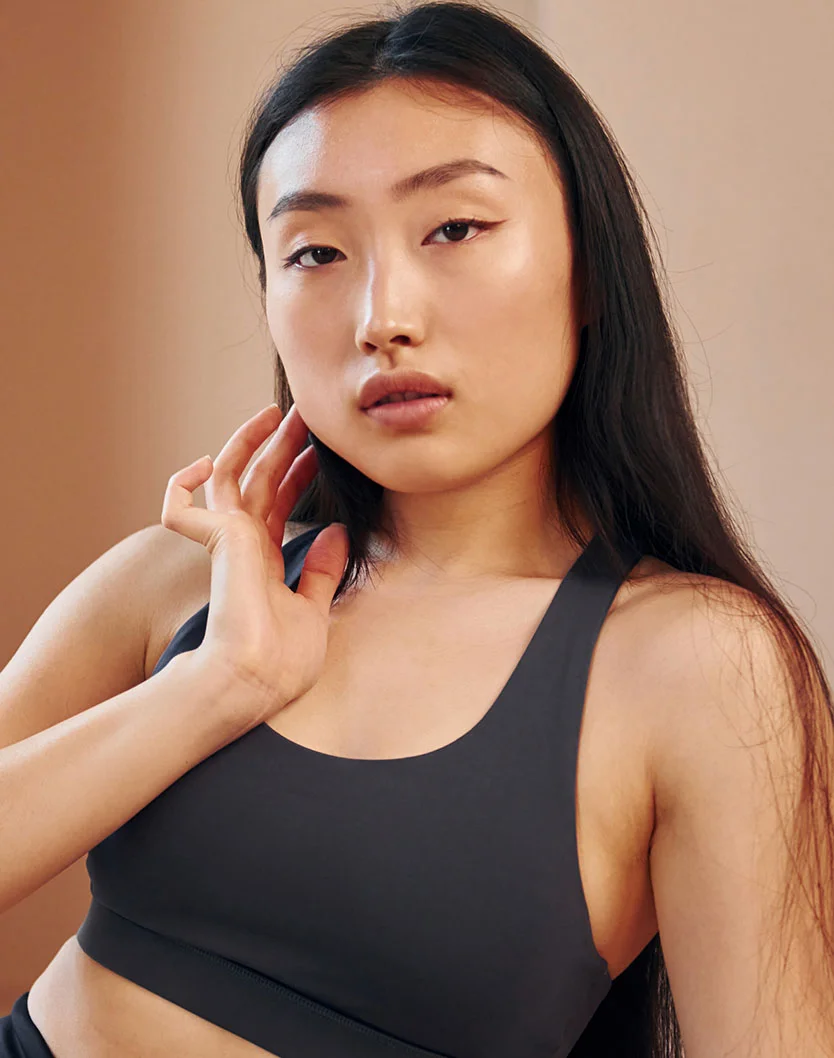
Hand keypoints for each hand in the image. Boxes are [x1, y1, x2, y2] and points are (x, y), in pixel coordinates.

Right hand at [160, 403, 348, 727]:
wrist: (257, 680)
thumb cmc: (282, 661)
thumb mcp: (314, 608)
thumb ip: (321, 570)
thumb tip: (337, 530)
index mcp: (264, 562)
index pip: (278, 506)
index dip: (297, 476)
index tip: (318, 455)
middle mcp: (243, 548)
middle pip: (259, 482)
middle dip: (281, 446)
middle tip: (304, 417)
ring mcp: (227, 542)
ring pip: (229, 476)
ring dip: (251, 442)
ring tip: (277, 413)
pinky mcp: (217, 540)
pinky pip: (180, 505)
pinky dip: (182, 483)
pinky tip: (202, 463)